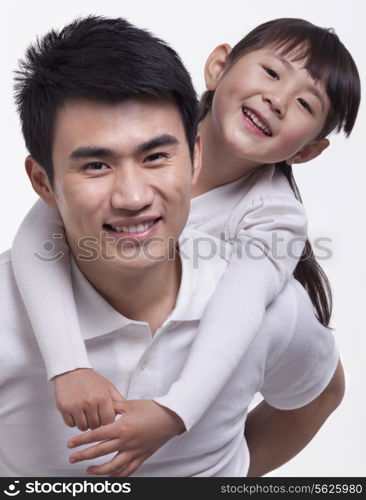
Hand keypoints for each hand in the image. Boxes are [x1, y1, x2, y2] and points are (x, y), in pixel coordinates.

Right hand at [53, 368, 124, 430]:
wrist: (71, 371)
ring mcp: (76, 406)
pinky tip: (76, 412)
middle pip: (95, 426)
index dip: (106, 421)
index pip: (108, 421)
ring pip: (83, 427)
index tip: (104, 418)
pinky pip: (71, 424)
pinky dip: (73, 421)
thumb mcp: (108, 386)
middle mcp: (90, 402)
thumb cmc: (90, 379)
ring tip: (85, 413)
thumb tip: (123, 413)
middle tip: (93, 414)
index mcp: (102, 397)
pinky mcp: (65, 408)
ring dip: (84, 423)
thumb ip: (117, 400)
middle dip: (95, 422)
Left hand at [67, 399, 185, 475]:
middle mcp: (126, 442)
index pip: (96, 435)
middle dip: (83, 455)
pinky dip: (117, 476)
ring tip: (88, 470)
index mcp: (121, 427)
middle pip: (100, 452)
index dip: (81, 440)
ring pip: (112, 466)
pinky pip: (128, 470)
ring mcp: (134, 451)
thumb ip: (115, 407)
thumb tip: (104, 406)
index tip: (71, 444)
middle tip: (72, 458)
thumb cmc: (153, 409)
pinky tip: (110, 476)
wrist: (171, 417)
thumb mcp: (130, 404)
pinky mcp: (142, 456)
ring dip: (98, 470)